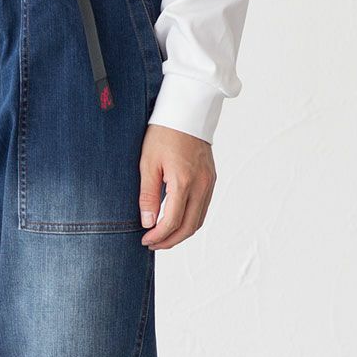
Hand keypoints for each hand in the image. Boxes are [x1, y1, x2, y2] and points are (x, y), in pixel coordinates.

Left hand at [138, 124, 215, 249]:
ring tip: (162, 237)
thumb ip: (147, 195)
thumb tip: (148, 223)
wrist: (186, 112)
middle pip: (189, 227)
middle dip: (170, 241)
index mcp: (184, 182)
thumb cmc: (163, 134)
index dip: (158, 236)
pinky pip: (203, 208)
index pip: (172, 221)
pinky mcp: (211, 179)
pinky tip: (175, 222)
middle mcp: (202, 185)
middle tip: (152, 244)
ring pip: (198, 221)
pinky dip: (189, 221)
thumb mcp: (147, 163)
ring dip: (181, 233)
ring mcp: (209, 183)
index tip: (145, 240)